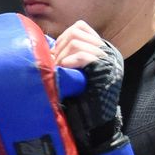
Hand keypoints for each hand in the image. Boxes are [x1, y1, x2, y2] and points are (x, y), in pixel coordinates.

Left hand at [51, 20, 126, 154]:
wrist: (94, 126)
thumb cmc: (79, 103)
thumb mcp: (73, 75)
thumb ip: (67, 59)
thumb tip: (45, 47)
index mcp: (102, 50)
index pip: (80, 28)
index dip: (62, 39)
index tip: (54, 57)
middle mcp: (108, 52)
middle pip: (76, 32)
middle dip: (58, 47)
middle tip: (53, 66)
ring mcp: (109, 60)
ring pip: (76, 41)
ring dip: (61, 55)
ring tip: (58, 71)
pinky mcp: (105, 70)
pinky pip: (82, 55)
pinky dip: (68, 62)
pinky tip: (64, 72)